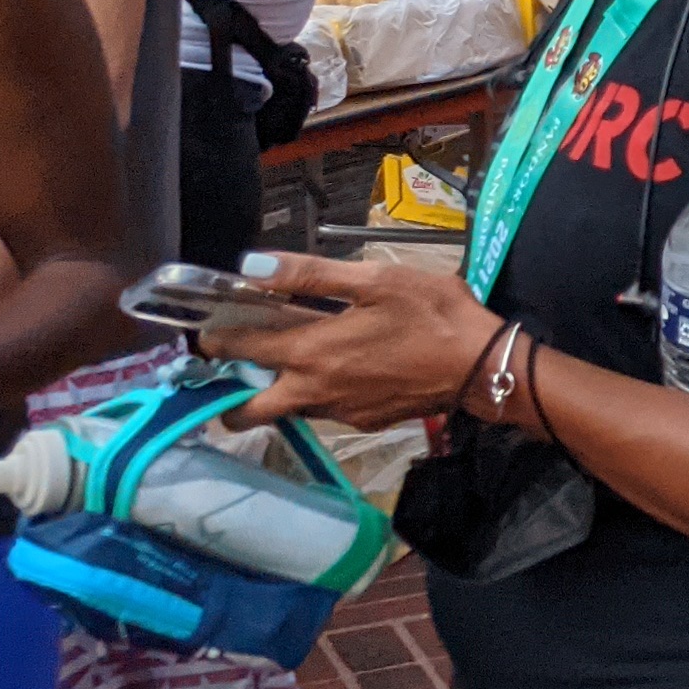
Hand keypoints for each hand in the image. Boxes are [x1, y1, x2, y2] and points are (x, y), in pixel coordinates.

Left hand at [207, 249, 499, 431]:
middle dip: (228, 395)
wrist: (482, 366)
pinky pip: (325, 410)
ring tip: (297, 362)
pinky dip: (320, 393)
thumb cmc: (432, 314)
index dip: (214, 341)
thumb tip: (250, 266)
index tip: (206, 331)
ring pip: (286, 409)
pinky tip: (347, 370)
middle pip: (245, 411)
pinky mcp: (363, 422)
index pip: (240, 351)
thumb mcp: (376, 280)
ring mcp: (337, 412)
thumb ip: (310, 275)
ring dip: (277, 391)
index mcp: (310, 351)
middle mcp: (312, 391)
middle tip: (239, 368)